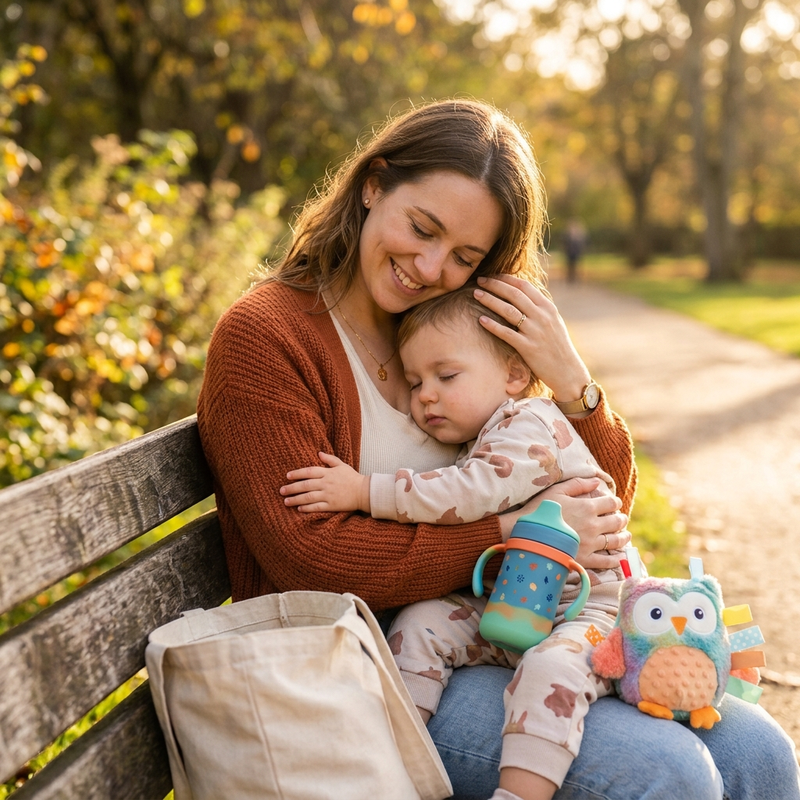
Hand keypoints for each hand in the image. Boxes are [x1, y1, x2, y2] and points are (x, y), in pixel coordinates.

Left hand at [281, 452, 369, 512]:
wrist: (364, 491)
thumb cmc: (352, 477)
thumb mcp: (342, 465)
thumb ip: (330, 459)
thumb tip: (318, 453)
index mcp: (328, 473)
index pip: (309, 472)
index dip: (297, 473)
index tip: (287, 476)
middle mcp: (326, 483)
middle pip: (305, 485)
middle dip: (292, 488)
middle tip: (281, 490)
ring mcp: (329, 495)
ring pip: (308, 497)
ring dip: (296, 499)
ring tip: (286, 501)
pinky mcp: (332, 505)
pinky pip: (317, 507)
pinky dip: (307, 508)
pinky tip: (299, 509)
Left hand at [473, 274, 591, 410]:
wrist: (567, 371)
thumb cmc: (557, 346)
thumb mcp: (553, 322)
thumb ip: (539, 308)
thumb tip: (522, 294)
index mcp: (548, 307)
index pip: (524, 286)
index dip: (506, 279)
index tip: (492, 275)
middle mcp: (542, 316)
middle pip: (514, 294)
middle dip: (494, 285)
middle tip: (479, 280)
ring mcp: (535, 332)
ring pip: (508, 311)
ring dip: (490, 300)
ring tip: (475, 294)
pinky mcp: (528, 347)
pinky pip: (506, 333)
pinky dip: (493, 325)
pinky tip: (480, 320)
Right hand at [499, 477, 629, 568]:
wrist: (528, 535)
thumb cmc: (540, 510)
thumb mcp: (557, 491)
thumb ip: (578, 484)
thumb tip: (596, 481)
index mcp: (587, 507)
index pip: (610, 503)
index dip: (615, 502)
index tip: (615, 503)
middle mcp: (593, 525)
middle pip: (616, 522)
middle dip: (621, 519)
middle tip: (622, 519)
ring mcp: (590, 544)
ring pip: (614, 541)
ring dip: (623, 537)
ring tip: (626, 535)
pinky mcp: (585, 559)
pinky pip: (605, 561)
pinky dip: (614, 560)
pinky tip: (617, 558)